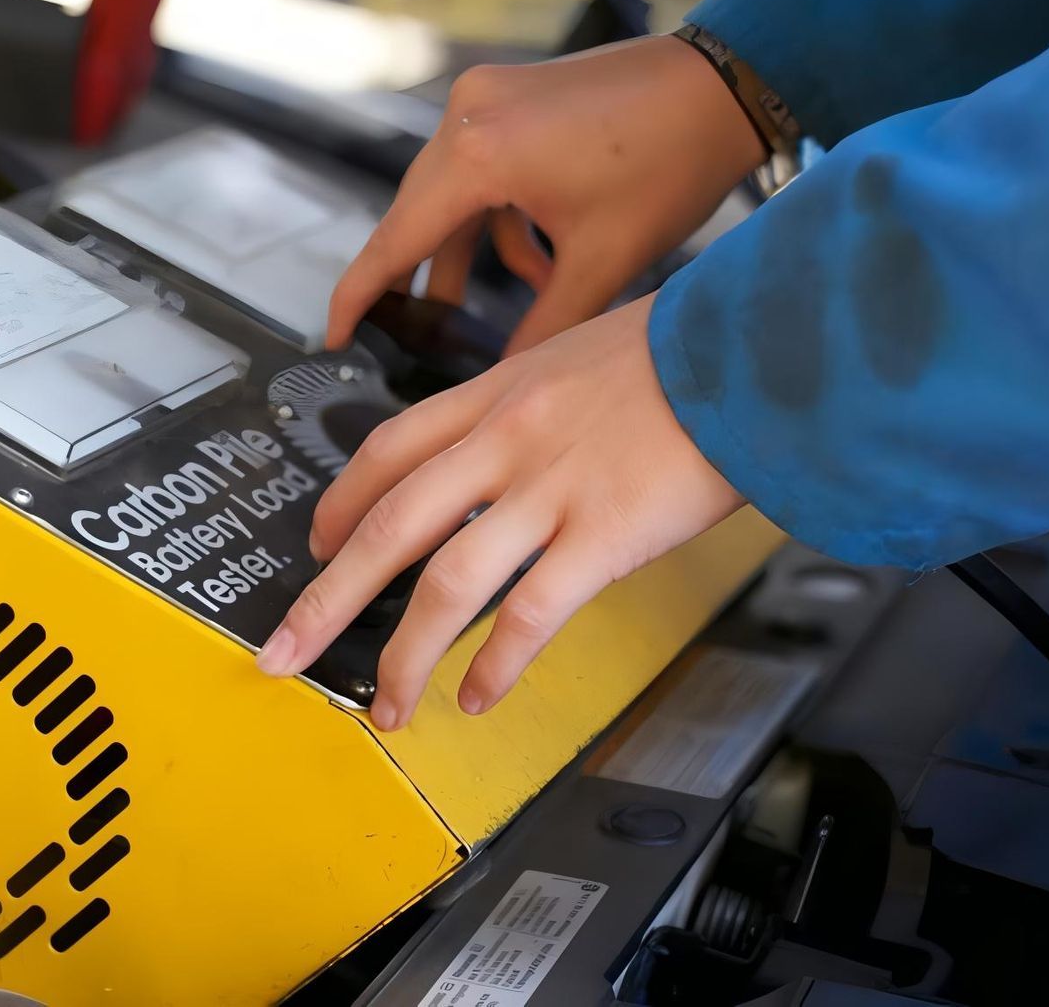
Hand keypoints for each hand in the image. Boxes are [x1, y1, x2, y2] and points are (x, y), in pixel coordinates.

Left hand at [257, 295, 743, 728]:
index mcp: (498, 391)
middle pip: (388, 526)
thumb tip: (510, 453)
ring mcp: (551, 489)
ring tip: (386, 705)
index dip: (340, 505)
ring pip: (445, 582)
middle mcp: (508, 440)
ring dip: (404, 654)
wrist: (762, 344)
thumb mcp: (583, 353)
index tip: (317, 545)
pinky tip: (478, 696)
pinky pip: (529, 613)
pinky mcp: (604, 535)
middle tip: (286, 649)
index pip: (390, 452)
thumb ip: (535, 404)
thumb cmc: (688, 348)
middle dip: (325, 598)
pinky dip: (495, 665)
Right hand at [328, 35, 762, 355]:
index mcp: (478, 154)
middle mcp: (468, 114)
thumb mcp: (603, 262)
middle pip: (417, 214)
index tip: (333, 334)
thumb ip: (542, 327)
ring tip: (486, 304)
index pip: (396, 239)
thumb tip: (501, 380)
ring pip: (451, 193)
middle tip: (408, 330)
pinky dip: (497, 215)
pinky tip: (538, 256)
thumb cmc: (673, 160)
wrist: (727, 83)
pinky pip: (480, 167)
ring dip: (469, 250)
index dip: (361, 295)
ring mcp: (487, 97)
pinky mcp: (511, 94)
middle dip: (420, 276)